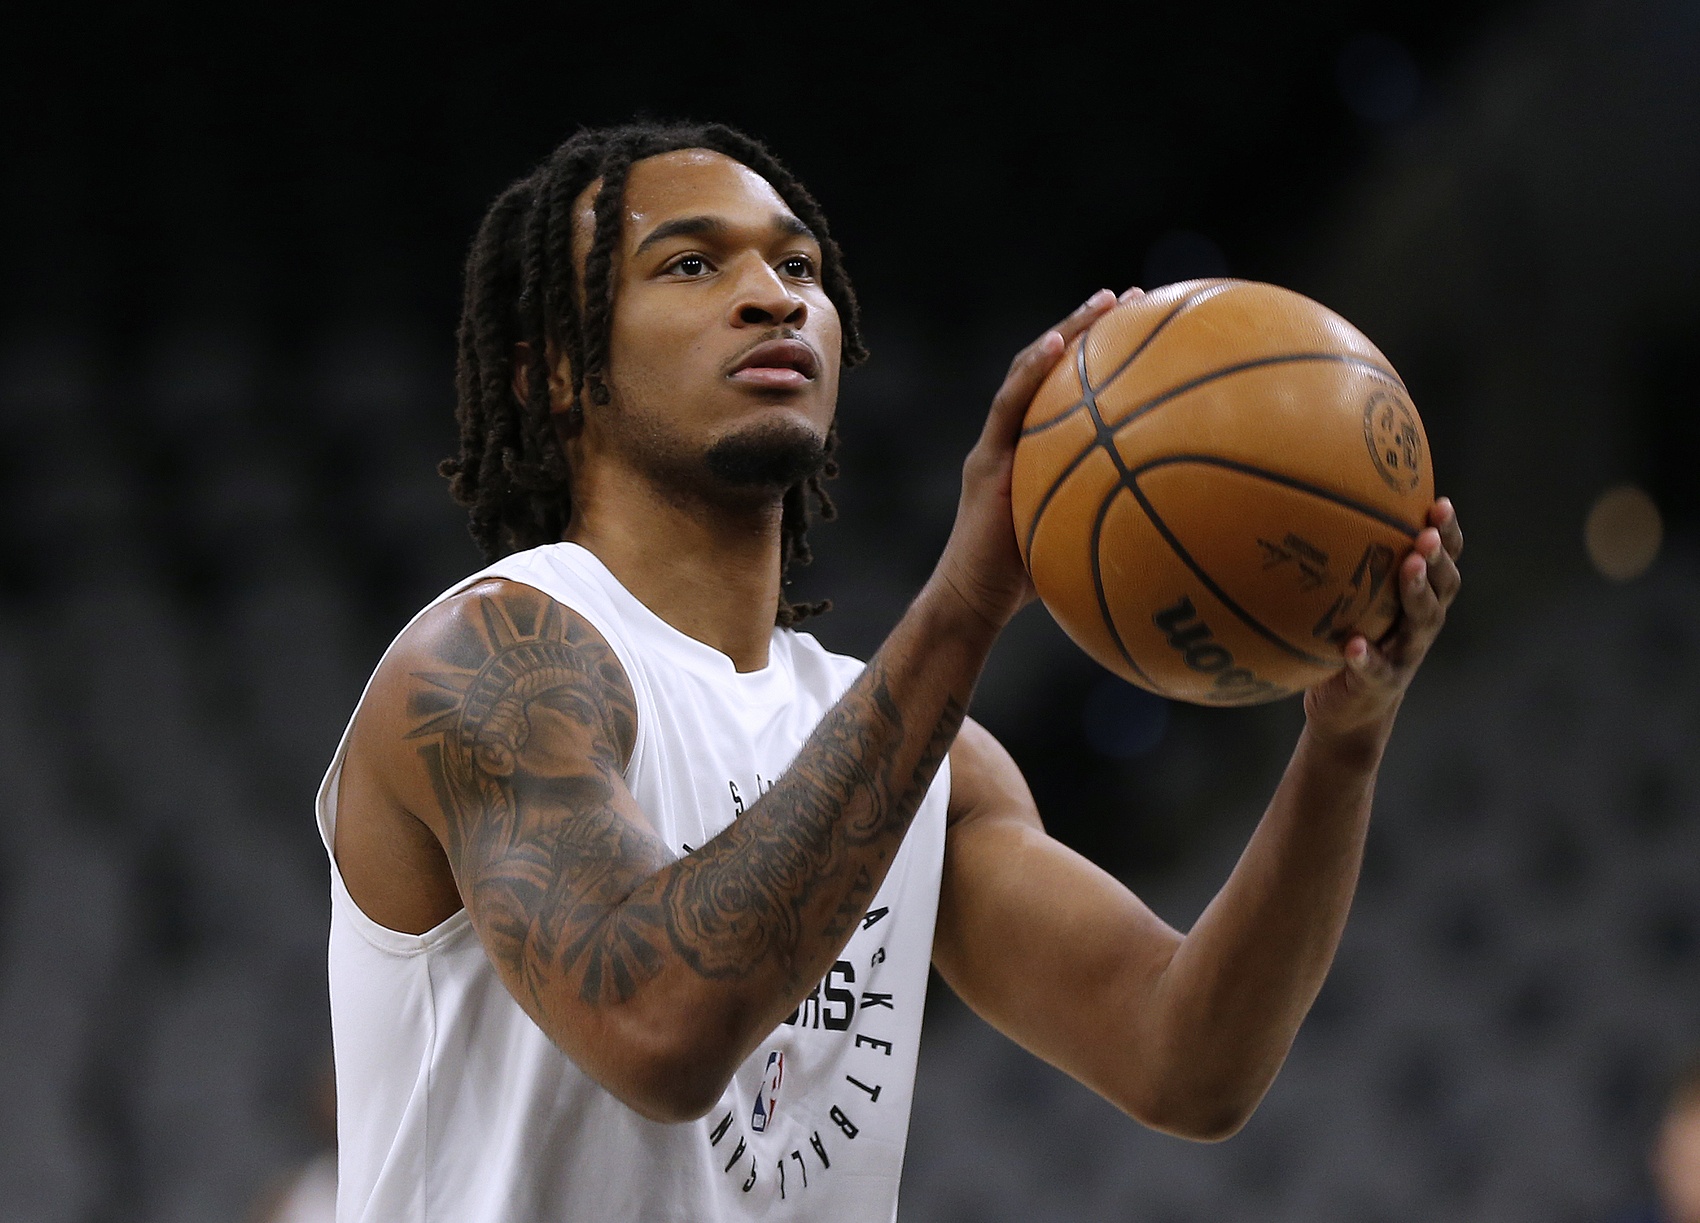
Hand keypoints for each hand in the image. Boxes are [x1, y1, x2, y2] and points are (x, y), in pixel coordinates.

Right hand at [934, 286, 1139, 631]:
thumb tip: (1192, 515)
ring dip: (1067, 333)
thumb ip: (1122, 516)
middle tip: (1138, 297)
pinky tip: (1059, 347)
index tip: (1153, 325)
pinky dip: (1032, 372)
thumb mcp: (1087, 539)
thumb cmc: (1033, 583)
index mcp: (1040, 450)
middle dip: (1094, 327)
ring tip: (1105, 302)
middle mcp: (1017, 439)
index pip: (1073, 391)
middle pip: (1055, 368)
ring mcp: (997, 445)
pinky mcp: (984, 461)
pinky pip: (1008, 408)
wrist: (974, 602)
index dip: (1109, 355)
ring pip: (1029, 373)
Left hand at [1303, 498, 1463, 743]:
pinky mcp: (1381, 684)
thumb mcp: (1353, 603)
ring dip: (1417, 593)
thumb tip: (1313, 507)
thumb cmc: (1348, 641)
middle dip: (1438, 557)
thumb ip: (1350, 568)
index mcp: (1418, 600)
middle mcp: (1420, 625)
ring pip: (1421, 622)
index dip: (1448, 533)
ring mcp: (1405, 655)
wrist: (1347, 711)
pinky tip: (1356, 645)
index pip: (1443, 560)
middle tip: (1427, 534)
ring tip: (1409, 567)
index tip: (1440, 503)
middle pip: (1443, 586)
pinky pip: (1377, 670)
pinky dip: (1368, 658)